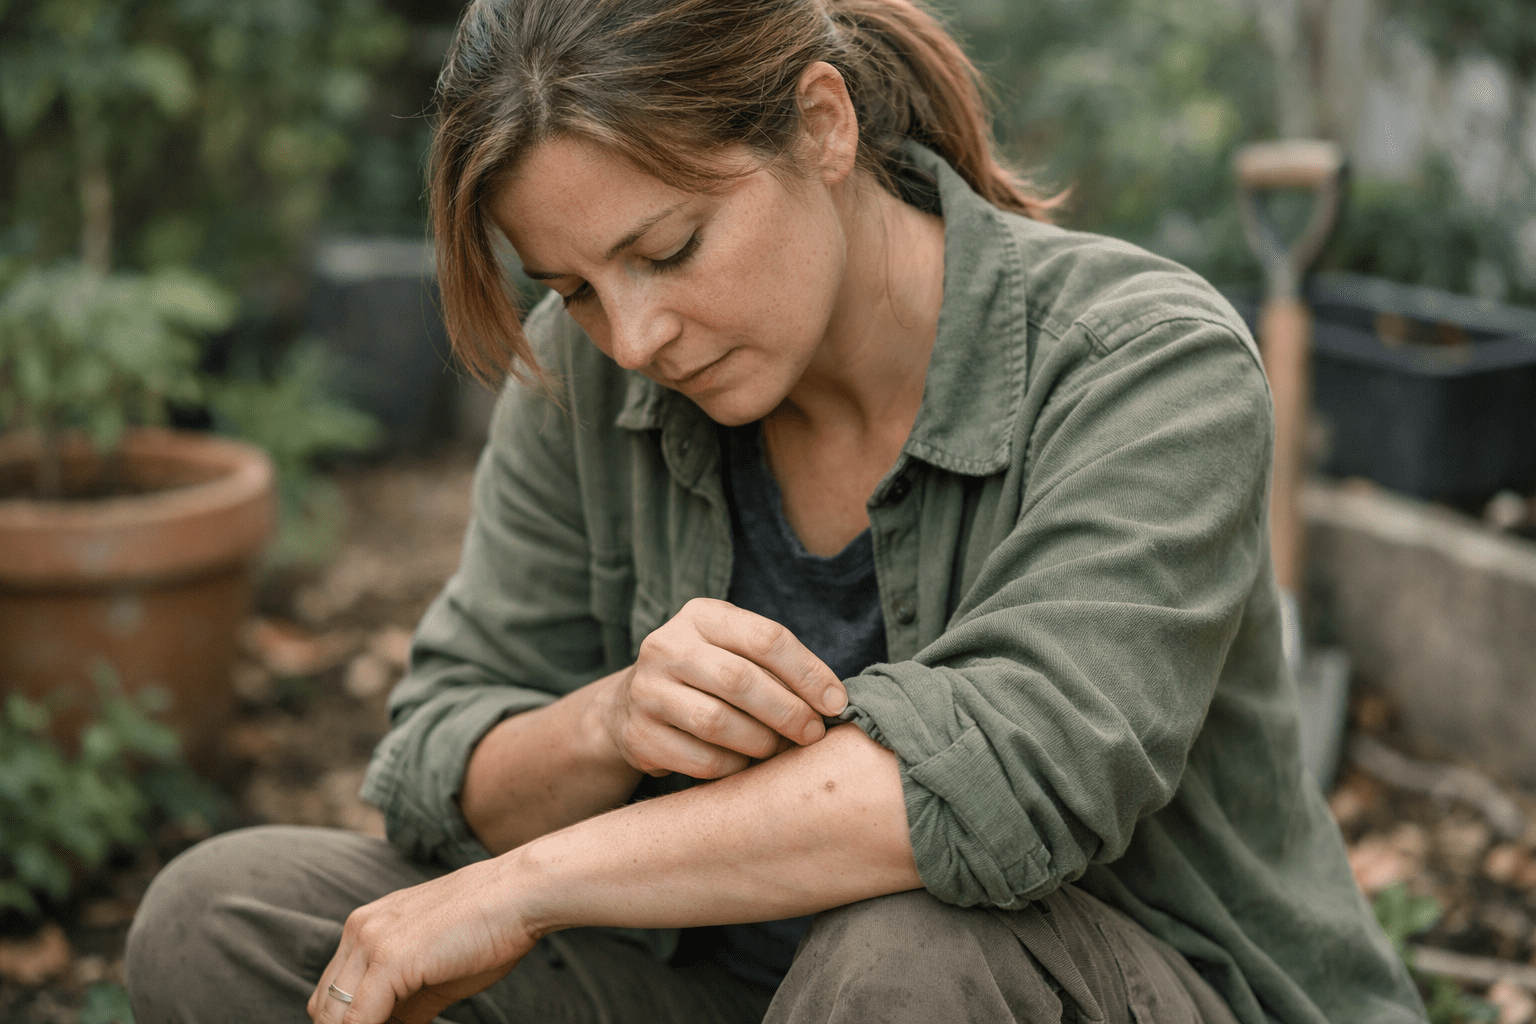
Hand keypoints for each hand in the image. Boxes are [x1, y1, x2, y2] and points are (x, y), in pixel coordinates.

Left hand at [308, 858, 531, 1023]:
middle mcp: (359, 929)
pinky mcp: (390, 959)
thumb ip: (405, 1005)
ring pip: (333, 1015)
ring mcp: (371, 942)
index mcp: (366, 926)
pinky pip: (357, 1021)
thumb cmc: (490, 929)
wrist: (521, 894)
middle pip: (323, 1006)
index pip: (331, 994)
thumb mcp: (435, 971)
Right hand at [597, 598, 846, 778]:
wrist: (632, 705)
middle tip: (812, 733)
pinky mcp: (639, 735)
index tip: (835, 702)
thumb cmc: (707, 675)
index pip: (766, 638)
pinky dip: (733, 767)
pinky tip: (744, 762)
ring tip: (778, 748)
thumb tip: (832, 701)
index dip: (808, 672)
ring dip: (761, 742)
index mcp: (701, 616)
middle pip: (740, 680)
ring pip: (717, 723)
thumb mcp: (734, 649)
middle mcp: (667, 646)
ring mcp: (647, 691)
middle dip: (788, 711)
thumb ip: (776, 663)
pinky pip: (701, 759)